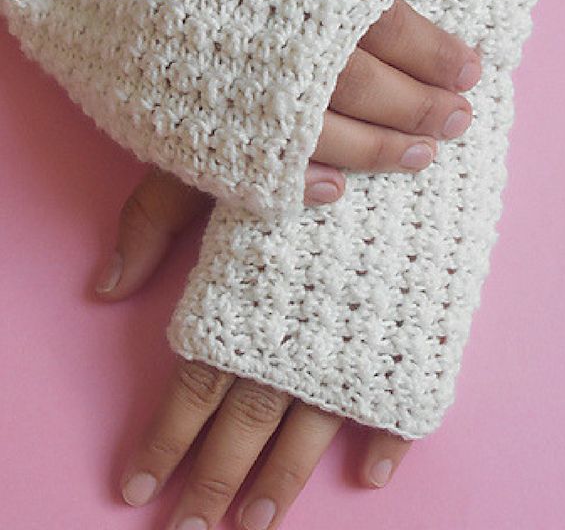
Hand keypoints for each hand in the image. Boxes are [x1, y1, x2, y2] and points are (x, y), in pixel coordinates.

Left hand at [95, 168, 413, 529]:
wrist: (396, 125)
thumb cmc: (296, 142)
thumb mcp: (211, 168)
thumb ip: (156, 220)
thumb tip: (105, 287)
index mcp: (243, 296)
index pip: (195, 385)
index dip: (166, 439)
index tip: (140, 487)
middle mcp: (295, 328)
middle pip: (248, 420)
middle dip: (217, 480)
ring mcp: (355, 333)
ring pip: (315, 421)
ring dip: (286, 476)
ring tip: (259, 521)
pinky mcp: (408, 325)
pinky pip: (398, 393)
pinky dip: (388, 437)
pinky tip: (371, 472)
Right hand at [246, 0, 481, 205]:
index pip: (388, 26)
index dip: (436, 53)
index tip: (472, 71)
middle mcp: (272, 46)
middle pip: (367, 89)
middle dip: (422, 109)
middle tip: (460, 122)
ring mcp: (233, 98)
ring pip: (327, 137)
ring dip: (381, 152)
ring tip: (421, 157)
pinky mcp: (196, 132)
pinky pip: (262, 170)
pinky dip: (305, 185)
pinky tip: (338, 190)